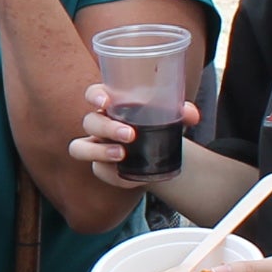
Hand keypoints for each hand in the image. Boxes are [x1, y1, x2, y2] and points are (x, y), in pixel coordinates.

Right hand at [72, 82, 204, 186]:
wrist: (160, 152)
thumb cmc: (157, 124)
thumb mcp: (170, 115)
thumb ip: (182, 111)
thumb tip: (192, 115)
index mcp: (111, 104)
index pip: (93, 94)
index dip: (95, 95)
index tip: (106, 101)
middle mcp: (99, 124)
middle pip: (89, 122)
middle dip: (107, 128)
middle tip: (130, 135)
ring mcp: (96, 146)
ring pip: (80, 147)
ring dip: (99, 150)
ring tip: (121, 155)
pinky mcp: (100, 168)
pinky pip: (99, 171)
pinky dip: (114, 175)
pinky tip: (131, 177)